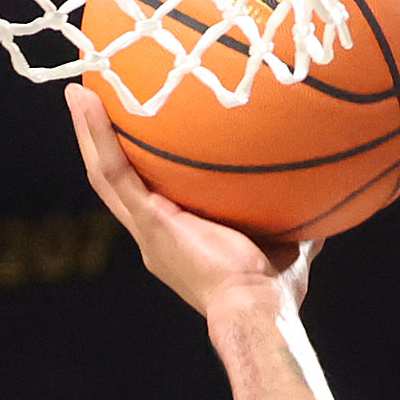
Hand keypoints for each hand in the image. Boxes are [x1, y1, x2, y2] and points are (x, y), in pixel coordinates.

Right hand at [68, 86, 313, 318]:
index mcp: (178, 239)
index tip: (139, 135)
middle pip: (118, 181)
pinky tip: (85, 98)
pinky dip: (95, 134)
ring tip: (79, 90)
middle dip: (103, 143)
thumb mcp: (288, 243)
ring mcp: (146, 228)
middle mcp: (154, 235)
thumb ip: (293, 216)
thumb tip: (321, 190)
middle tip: (94, 101)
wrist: (258, 309)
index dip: (140, 167)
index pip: (151, 195)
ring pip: (105, 173)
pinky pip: (113, 171)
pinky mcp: (147, 221)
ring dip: (90, 132)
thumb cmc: (274, 291)